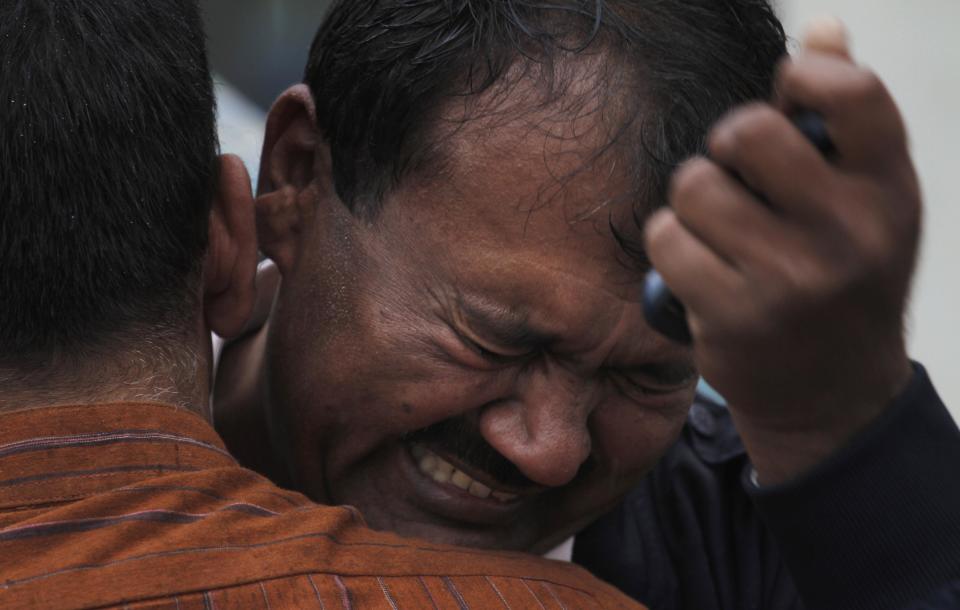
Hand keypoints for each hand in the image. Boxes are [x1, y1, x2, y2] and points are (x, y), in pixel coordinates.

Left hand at [644, 20, 920, 483]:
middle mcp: (847, 232)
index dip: (803, 73)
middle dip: (725, 146)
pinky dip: (670, 245)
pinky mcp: (733, 315)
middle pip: (746, 132)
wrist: (833, 395)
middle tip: (735, 175)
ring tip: (717, 228)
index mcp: (888, 190)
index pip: (851, 93)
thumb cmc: (844, 279)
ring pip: (694, 186)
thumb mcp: (865, 200)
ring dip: (691, 201)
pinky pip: (666, 239)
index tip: (786, 94)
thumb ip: (841, 116)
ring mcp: (790, 278)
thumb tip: (822, 24)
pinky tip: (697, 266)